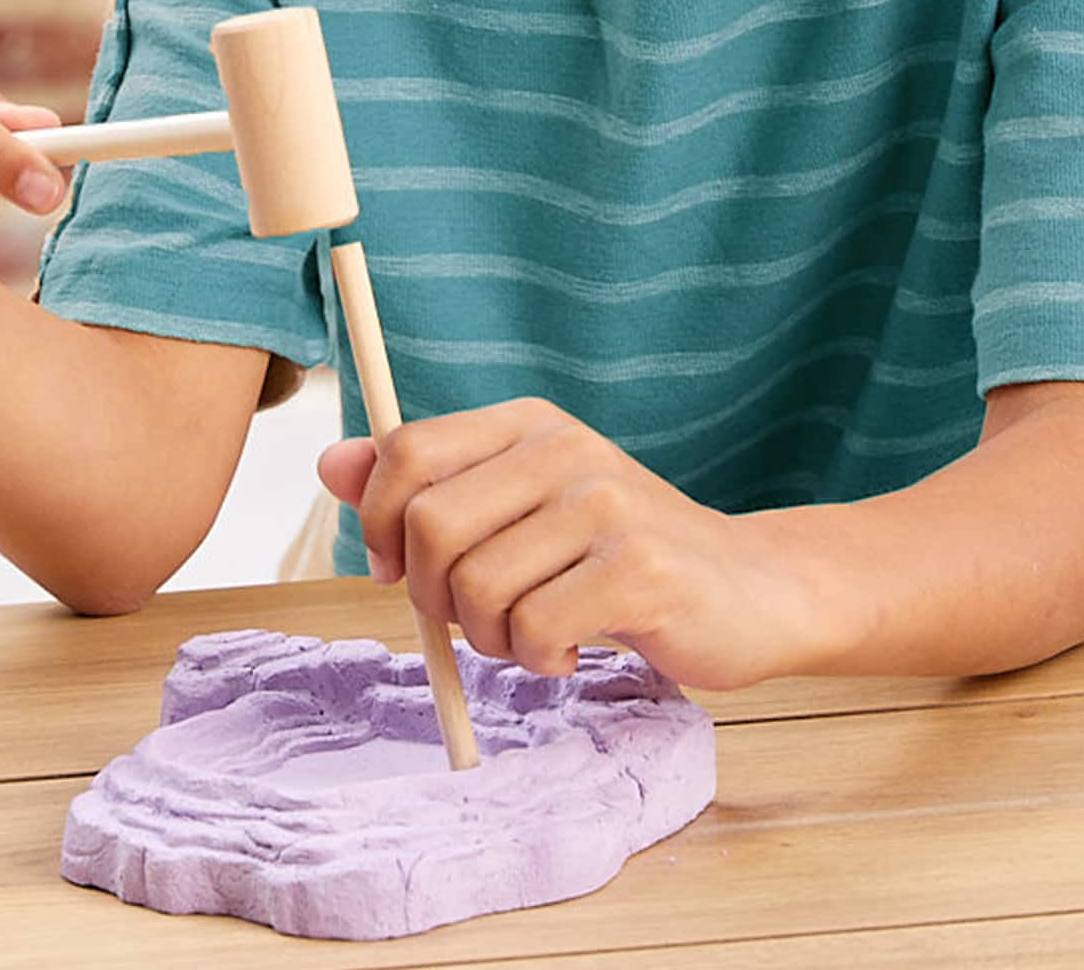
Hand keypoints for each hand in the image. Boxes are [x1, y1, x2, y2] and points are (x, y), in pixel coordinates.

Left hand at [318, 397, 848, 690]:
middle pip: (430, 525)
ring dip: (490, 639)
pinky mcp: (639, 568)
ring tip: (534, 634)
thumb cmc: (619, 555)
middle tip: (476, 619)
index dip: (380, 523)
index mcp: (526, 424)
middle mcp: (563, 448)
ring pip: (477, 588)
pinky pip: (534, 629)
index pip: (406, 452)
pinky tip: (571, 649)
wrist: (753, 588)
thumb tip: (331, 462)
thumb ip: (430, 486)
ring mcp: (604, 504)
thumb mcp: (521, 507)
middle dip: (434, 596)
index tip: (399, 571)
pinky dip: (538, 659)